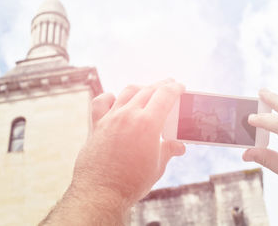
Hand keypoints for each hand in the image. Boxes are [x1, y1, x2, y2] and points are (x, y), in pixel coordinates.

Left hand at [40, 80, 185, 224]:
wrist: (101, 193)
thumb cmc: (132, 183)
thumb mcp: (157, 167)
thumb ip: (168, 150)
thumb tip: (179, 147)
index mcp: (148, 124)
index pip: (165, 95)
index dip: (175, 88)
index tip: (180, 86)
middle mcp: (129, 115)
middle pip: (148, 90)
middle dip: (161, 85)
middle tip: (169, 85)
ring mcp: (111, 118)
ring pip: (127, 92)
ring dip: (141, 88)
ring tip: (148, 91)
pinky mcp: (96, 125)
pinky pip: (101, 102)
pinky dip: (111, 97)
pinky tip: (116, 100)